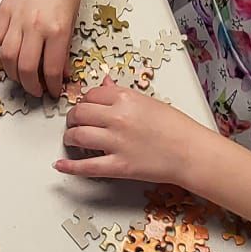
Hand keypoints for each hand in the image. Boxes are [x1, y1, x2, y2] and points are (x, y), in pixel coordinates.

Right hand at [0, 0, 82, 96]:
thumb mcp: (74, 18)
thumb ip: (65, 46)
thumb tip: (60, 70)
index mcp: (57, 29)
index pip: (51, 70)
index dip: (52, 86)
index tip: (53, 90)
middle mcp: (35, 26)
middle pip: (26, 69)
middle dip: (31, 86)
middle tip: (36, 90)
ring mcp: (17, 18)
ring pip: (7, 57)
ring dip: (13, 73)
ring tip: (21, 76)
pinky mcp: (4, 9)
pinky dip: (2, 46)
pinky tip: (10, 49)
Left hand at [54, 80, 210, 185]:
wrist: (190, 152)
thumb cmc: (176, 126)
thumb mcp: (148, 101)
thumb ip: (122, 94)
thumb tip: (105, 84)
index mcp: (125, 98)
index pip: (91, 94)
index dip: (85, 101)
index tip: (85, 107)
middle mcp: (117, 118)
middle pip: (80, 113)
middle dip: (73, 118)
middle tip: (74, 122)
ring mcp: (116, 143)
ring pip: (78, 136)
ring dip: (70, 137)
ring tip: (72, 139)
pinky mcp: (118, 166)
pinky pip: (87, 166)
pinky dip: (70, 167)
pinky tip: (60, 165)